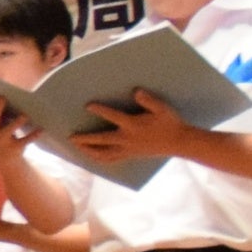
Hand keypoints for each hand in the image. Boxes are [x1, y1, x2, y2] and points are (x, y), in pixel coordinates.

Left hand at [68, 90, 191, 165]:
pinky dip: (100, 159)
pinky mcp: (130, 155)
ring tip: (77, 147)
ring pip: (104, 153)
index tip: (88, 105)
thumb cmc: (170, 123)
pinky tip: (92, 156)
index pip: (113, 116)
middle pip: (102, 140)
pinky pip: (112, 159)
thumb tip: (136, 91)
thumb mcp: (162, 108)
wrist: (179, 142)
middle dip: (86, 139)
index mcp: (133, 125)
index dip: (100, 110)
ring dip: (89, 151)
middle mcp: (128, 139)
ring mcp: (128, 149)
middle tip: (71, 137)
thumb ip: (148, 100)